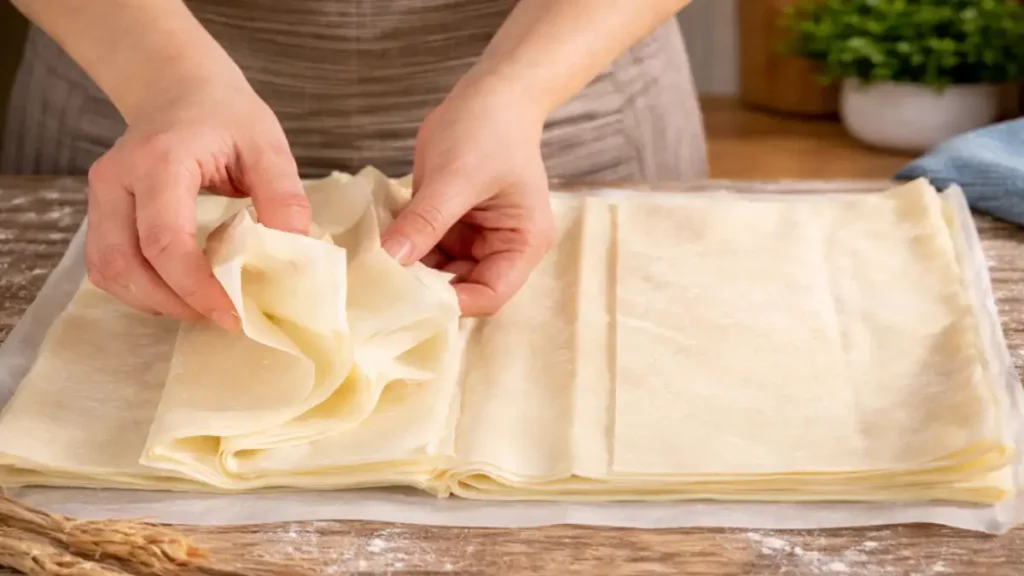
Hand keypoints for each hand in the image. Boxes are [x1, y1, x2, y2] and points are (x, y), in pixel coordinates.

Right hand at [85, 78, 310, 329]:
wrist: (179, 87)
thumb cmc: (225, 113)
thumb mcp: (268, 145)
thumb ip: (283, 198)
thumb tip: (295, 255)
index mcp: (160, 160)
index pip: (164, 240)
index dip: (196, 288)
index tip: (234, 315)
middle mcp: (117, 179)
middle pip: (125, 264)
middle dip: (173, 303)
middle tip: (223, 317)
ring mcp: (101, 196)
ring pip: (109, 271)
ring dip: (154, 302)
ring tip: (204, 307)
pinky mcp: (101, 211)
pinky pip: (107, 265)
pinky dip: (142, 290)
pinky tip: (180, 291)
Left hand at [381, 79, 555, 315]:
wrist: (491, 91)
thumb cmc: (489, 129)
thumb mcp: (456, 177)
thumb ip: (425, 221)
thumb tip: (389, 260)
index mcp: (521, 244)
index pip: (490, 294)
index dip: (453, 301)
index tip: (410, 297)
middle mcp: (500, 248)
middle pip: (461, 287)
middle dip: (425, 287)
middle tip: (381, 284)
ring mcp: (474, 237)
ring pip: (437, 270)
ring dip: (408, 268)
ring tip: (372, 266)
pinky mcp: (450, 223)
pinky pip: (423, 247)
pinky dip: (403, 246)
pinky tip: (377, 243)